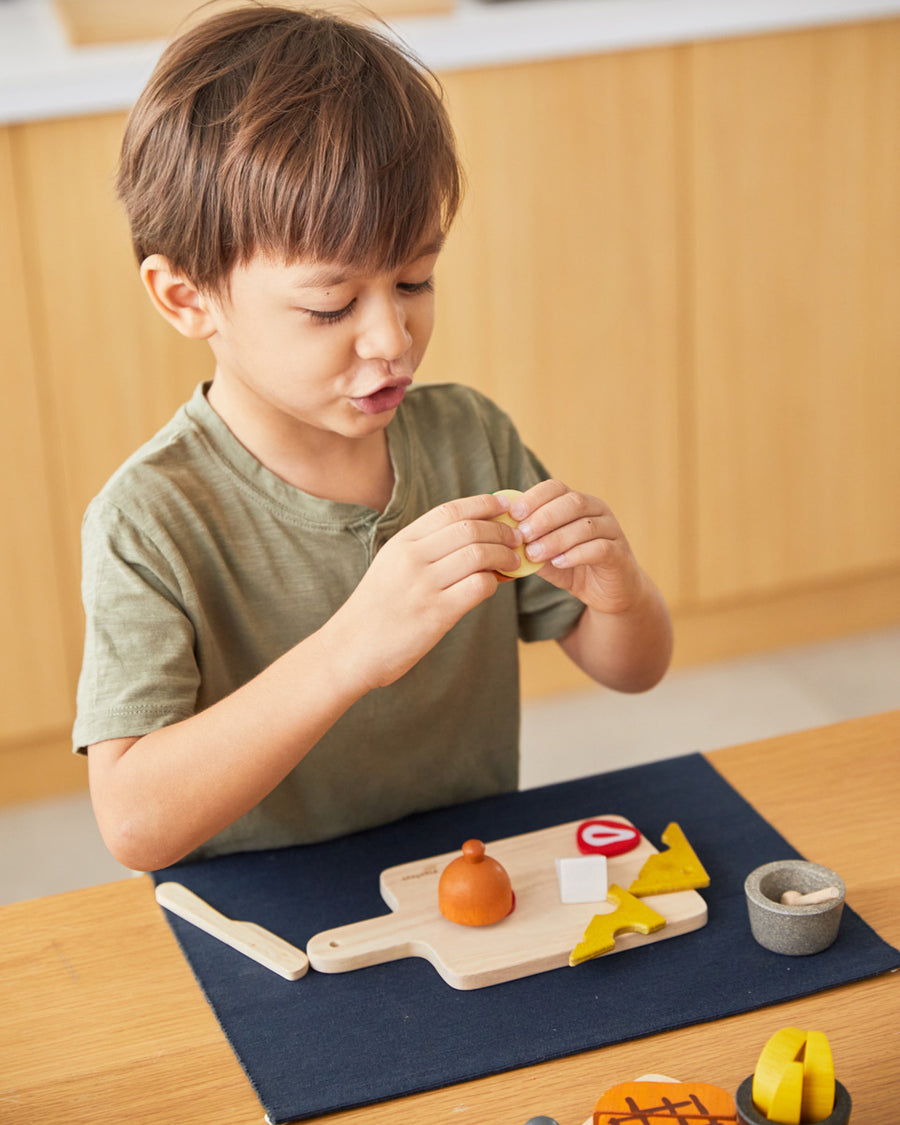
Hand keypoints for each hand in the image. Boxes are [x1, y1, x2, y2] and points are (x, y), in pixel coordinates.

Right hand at [327, 493, 522, 690]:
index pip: (450, 511)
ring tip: (513, 561)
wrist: (350, 649)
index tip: (504, 505)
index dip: (483, 504)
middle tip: (516, 538)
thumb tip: (472, 535)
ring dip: (504, 555)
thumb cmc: (377, 609)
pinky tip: (494, 585)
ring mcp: (423, 585)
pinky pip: (478, 586)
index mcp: (402, 543)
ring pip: (478, 554)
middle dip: (501, 531)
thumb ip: (424, 549)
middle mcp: (412, 558)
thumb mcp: (391, 567)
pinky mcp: (436, 613)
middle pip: (469, 529)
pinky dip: (494, 582)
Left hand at [510, 480, 644, 614]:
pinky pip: (599, 548)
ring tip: (534, 554)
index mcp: (578, 503)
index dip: (534, 498)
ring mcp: (612, 530)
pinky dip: (576, 554)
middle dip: (543, 518)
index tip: (513, 514)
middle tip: (522, 535)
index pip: (555, 488)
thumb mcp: (545, 555)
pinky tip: (558, 562)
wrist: (608, 592)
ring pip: (585, 525)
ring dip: (556, 539)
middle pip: (572, 502)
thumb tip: (502, 537)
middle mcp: (597, 510)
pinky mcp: (619, 553)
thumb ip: (529, 544)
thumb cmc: (573, 568)